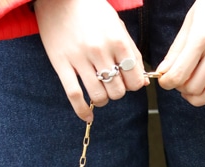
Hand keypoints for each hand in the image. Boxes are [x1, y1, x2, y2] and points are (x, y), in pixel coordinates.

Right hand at [35, 0, 146, 121]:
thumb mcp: (117, 26)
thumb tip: (143, 82)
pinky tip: (88, 117)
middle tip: (111, 84)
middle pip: (117, 91)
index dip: (133, 85)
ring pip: (98, 96)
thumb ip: (132, 53)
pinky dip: (82, 111)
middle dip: (117, 92)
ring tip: (99, 92)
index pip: (135, 80)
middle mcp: (100, 51)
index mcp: (117, 41)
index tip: (126, 80)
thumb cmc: (92, 11)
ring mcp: (79, 58)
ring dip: (102, 100)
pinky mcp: (61, 63)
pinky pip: (74, 95)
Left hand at [156, 0, 204, 121]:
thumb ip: (177, 49)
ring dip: (200, 99)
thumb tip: (163, 72)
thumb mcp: (192, 20)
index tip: (165, 81)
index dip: (168, 83)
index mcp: (201, 37)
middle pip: (196, 85)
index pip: (179, 74)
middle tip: (180, 84)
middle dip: (182, 90)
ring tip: (192, 94)